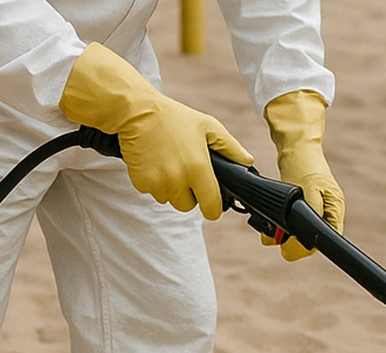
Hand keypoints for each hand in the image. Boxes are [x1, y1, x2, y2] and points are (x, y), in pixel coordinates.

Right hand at [60, 43, 252, 219]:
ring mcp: (158, 183)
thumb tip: (247, 161)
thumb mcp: (208, 126)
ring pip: (168, 199)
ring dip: (170, 188)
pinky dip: (154, 182)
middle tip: (185, 173)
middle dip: (189, 195)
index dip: (213, 207)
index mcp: (198, 168)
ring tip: (168, 163)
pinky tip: (154, 163)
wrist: (137, 111)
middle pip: (188, 206)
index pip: (211, 207)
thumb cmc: (174, 118)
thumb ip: (230, 147)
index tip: (211, 203)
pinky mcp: (140, 182)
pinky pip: (152, 192)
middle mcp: (178, 180)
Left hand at [263, 90, 344, 260]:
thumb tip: (303, 238)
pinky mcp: (301, 208)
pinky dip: (277, 226)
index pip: (326, 240)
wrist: (295, 147)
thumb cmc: (304, 164)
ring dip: (281, 235)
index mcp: (335, 210)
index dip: (306, 248)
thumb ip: (309, 213)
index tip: (287, 246)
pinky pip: (291, 225)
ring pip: (299, 236)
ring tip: (267, 230)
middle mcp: (327, 213)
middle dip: (290, 243)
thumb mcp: (307, 189)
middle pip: (310, 242)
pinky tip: (267, 223)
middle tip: (273, 237)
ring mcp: (315, 211)